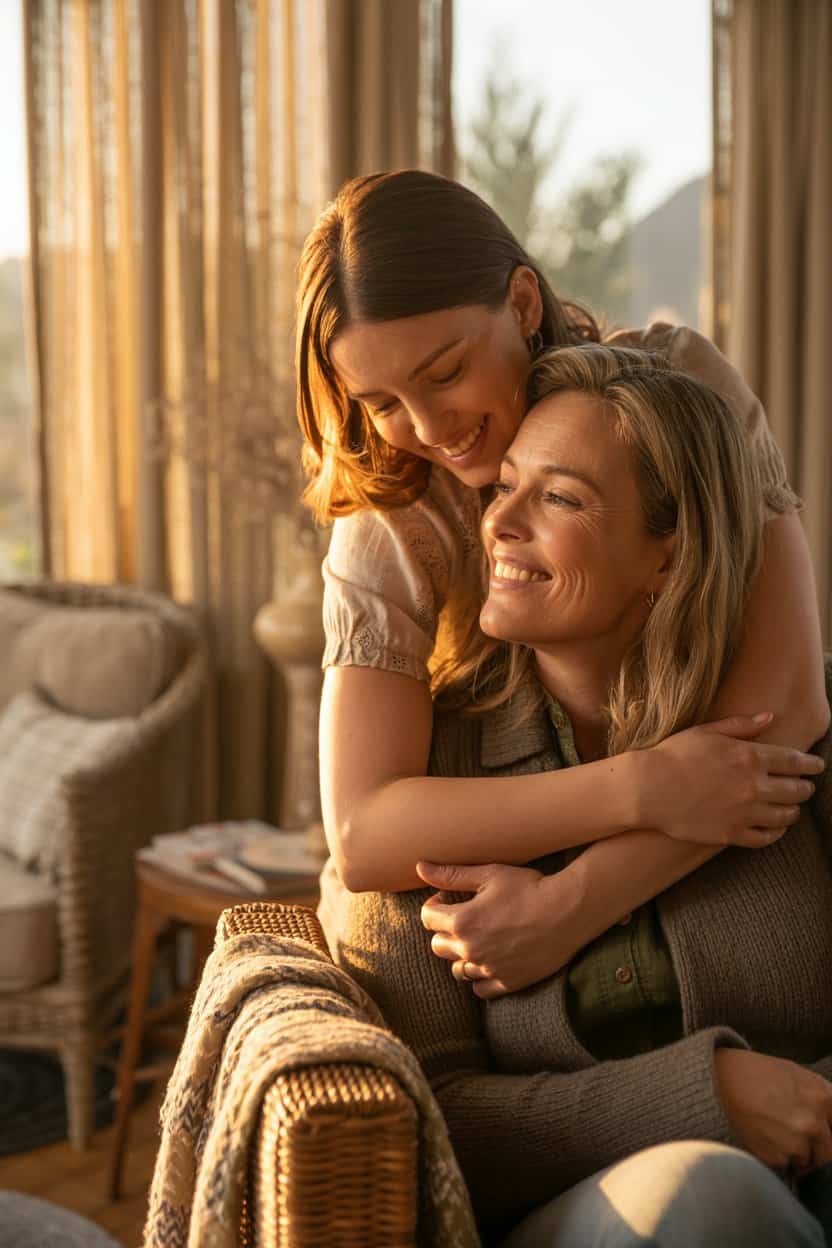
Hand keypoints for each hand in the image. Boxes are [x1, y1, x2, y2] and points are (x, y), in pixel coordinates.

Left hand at [417, 861, 580, 998]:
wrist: (568, 911)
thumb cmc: (530, 887)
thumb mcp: (489, 875)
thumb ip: (451, 875)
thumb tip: (420, 867)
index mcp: (462, 921)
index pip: (427, 918)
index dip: (435, 905)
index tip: (449, 898)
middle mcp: (471, 949)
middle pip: (437, 946)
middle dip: (445, 930)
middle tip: (465, 918)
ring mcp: (489, 969)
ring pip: (457, 969)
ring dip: (462, 955)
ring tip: (480, 938)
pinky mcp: (508, 982)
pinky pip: (480, 988)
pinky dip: (480, 977)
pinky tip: (492, 959)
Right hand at [644, 713, 824, 849]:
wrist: (648, 788)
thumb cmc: (674, 755)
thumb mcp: (707, 732)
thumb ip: (742, 725)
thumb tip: (770, 717)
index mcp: (750, 756)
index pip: (795, 762)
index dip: (811, 764)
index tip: (817, 765)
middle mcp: (754, 786)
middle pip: (797, 790)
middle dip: (805, 788)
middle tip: (806, 787)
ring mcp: (745, 813)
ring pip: (786, 815)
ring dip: (793, 810)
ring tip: (791, 808)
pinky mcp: (732, 834)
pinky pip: (766, 838)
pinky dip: (776, 833)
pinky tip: (775, 827)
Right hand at [715, 1049, 831, 1175]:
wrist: (720, 1080)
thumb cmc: (756, 1073)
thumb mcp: (795, 1073)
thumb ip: (819, 1098)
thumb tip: (829, 1120)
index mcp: (823, 1097)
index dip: (828, 1134)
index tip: (820, 1136)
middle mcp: (814, 1123)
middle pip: (826, 1154)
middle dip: (812, 1151)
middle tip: (791, 1138)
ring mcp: (795, 1143)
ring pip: (804, 1162)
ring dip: (792, 1156)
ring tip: (770, 1132)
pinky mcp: (775, 1158)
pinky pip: (782, 1167)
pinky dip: (773, 1158)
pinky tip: (760, 1137)